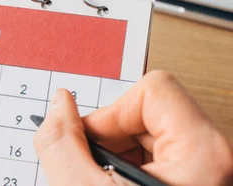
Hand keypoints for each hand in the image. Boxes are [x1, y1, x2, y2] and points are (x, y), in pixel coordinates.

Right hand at [34, 71, 232, 184]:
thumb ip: (63, 144)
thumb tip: (58, 107)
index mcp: (202, 153)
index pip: (153, 90)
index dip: (110, 113)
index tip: (89, 142)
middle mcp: (213, 158)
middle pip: (151, 113)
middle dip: (111, 139)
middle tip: (92, 169)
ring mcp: (205, 173)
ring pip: (151, 137)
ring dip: (116, 157)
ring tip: (103, 183)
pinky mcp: (193, 182)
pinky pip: (159, 158)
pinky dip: (128, 170)